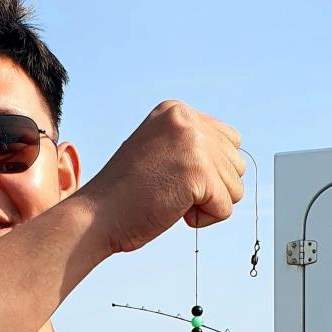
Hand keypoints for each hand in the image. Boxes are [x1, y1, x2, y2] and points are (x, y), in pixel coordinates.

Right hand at [80, 100, 244, 252]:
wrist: (96, 216)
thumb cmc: (125, 196)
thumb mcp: (159, 153)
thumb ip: (191, 147)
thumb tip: (234, 161)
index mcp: (176, 111)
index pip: (228, 141)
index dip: (207, 172)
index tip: (170, 179)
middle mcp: (186, 120)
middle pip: (235, 164)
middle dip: (210, 188)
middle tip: (170, 192)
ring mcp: (193, 143)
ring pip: (234, 187)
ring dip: (207, 205)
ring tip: (171, 201)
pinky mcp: (198, 172)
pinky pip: (225, 208)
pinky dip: (203, 220)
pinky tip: (174, 213)